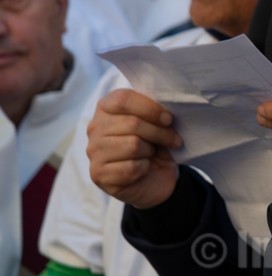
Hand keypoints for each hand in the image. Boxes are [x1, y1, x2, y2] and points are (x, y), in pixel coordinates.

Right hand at [86, 88, 181, 208]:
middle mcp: (95, 127)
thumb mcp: (158, 122)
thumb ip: (155, 109)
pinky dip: (144, 168)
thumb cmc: (156, 143)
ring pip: (133, 145)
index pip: (123, 99)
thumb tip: (167, 104)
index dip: (150, 108)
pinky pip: (130, 167)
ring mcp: (93, 151)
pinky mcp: (98, 174)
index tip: (169, 119)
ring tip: (151, 153)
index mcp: (106, 107)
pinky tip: (142, 168)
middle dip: (160, 133)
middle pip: (132, 123)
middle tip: (174, 140)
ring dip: (150, 151)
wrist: (156, 176)